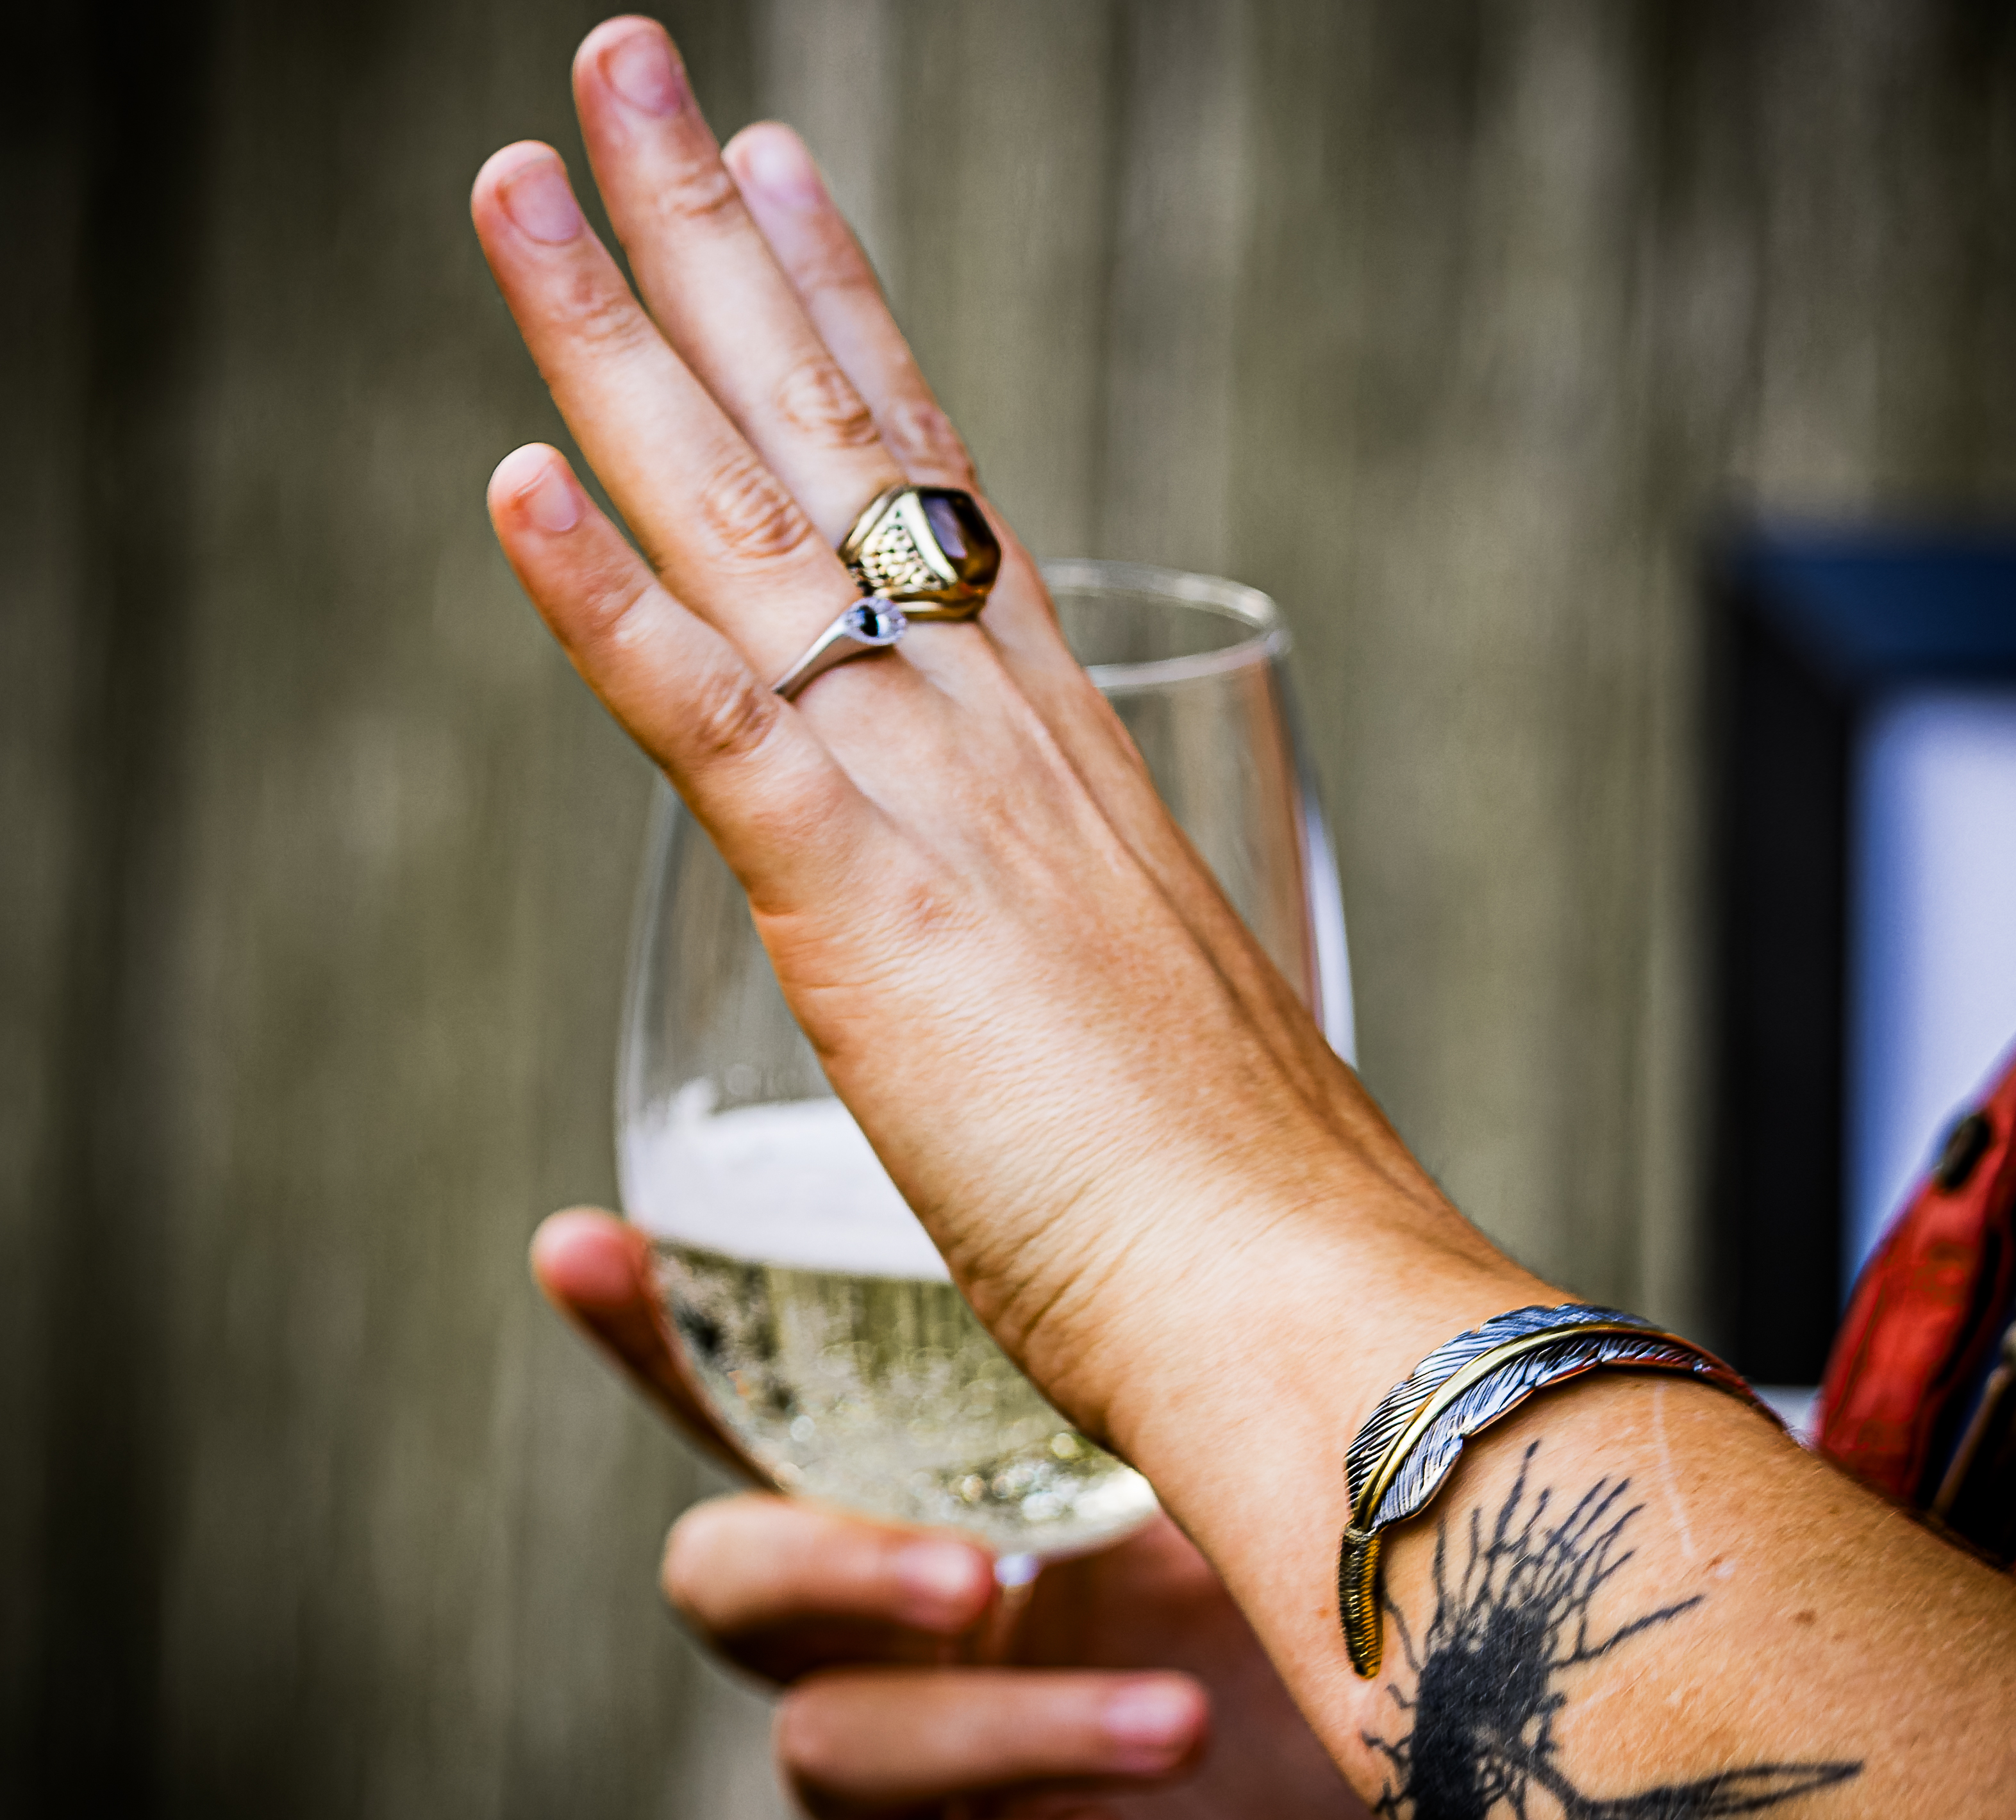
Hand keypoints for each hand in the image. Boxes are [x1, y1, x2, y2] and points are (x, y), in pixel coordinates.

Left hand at [472, 17, 1528, 1482]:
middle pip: (837, 443)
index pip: (936, 493)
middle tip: (631, 75)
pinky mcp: (876, 916)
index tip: (791, 186)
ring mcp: (938, 807)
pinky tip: (513, 477)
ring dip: (628, 343)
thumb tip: (1028, 940)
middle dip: (719, 245)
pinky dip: (607, 605)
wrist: (1300, 1299)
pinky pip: (720, 725)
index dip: (852, 325)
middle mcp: (996, 734)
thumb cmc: (1232, 1201)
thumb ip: (1061, 943)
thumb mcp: (1135, 1021)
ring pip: (759, 531)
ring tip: (529, 177)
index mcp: (1052, 756)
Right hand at [534, 1209, 1524, 1819]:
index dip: (662, 1333)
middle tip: (970, 1571)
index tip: (581, 1245)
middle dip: (815, 1561)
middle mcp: (929, 1632)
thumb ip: (1183, 1371)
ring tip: (1173, 1729)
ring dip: (985, 1731)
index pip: (782, 1409)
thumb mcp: (1276, 1477)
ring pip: (821, 1746)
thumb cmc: (1384, 1638)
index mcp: (975, 1496)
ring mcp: (936, 1788)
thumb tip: (1170, 1180)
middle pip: (731, 1578)